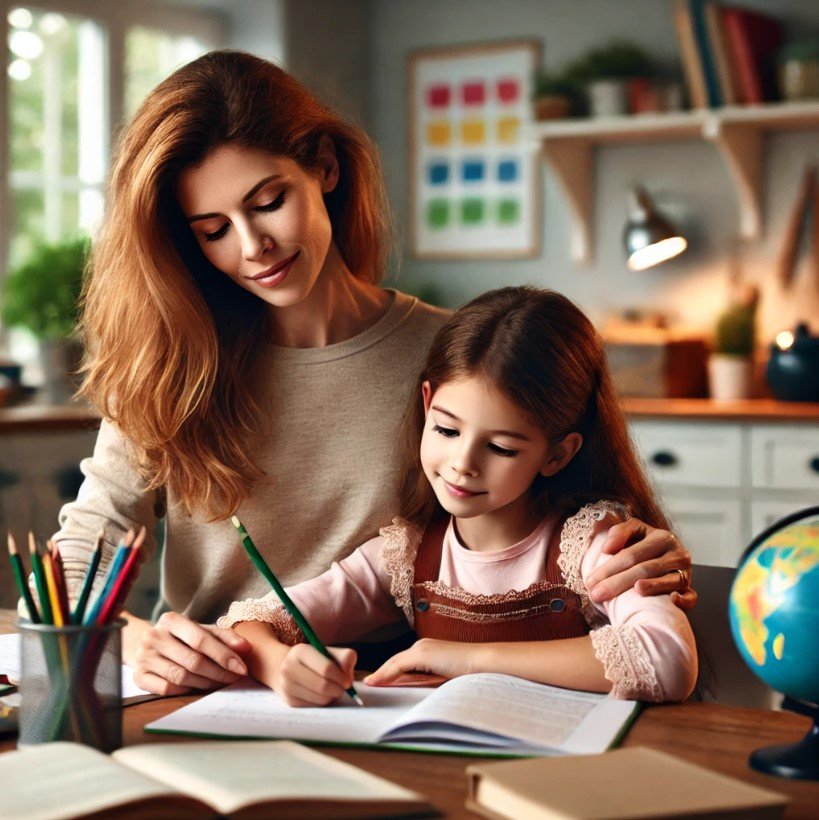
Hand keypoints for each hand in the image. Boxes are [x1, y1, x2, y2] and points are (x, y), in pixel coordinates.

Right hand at [132, 611, 252, 695]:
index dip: (223, 655)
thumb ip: (224, 637)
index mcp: (170, 620)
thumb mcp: (201, 630)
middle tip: (234, 679)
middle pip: (192, 660)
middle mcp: (154, 637)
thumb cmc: (180, 637)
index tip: (242, 668)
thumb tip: (246, 648)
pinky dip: (186, 690)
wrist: (144, 644)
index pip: (200, 639)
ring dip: (206, 683)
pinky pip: (167, 688)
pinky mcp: (138, 676)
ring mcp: (144, 657)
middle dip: (218, 672)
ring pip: (181, 676)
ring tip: (220, 684)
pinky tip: (198, 688)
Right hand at [273, 644, 356, 707]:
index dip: (341, 677)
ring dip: (332, 696)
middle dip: (339, 689)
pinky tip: (322, 694)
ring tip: (333, 689)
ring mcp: (287, 686)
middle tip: (343, 688)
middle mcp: (289, 667)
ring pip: (320, 698)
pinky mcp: (289, 701)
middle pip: (323, 685)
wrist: (288, 668)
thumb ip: (345, 657)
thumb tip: (349, 676)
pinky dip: (324, 702)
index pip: (326, 668)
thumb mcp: (329, 652)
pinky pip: (315, 706)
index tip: (348, 681)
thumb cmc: (315, 660)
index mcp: (300, 651)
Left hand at [364, 638, 474, 685]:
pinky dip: (385, 674)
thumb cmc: (470, 672)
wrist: (483, 662)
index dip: (389, 672)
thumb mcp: (445, 677)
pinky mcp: (422, 654)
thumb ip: (430, 679)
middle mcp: (422, 645)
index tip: (377, 682)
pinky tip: (376, 682)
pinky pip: (398, 665)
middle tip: (368, 684)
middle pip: (395, 660)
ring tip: (369, 684)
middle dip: (381, 672)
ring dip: (381, 674)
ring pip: (394, 662)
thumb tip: (415, 690)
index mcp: (428, 650)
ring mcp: (421, 648)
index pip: (403, 662)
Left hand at [586, 518, 696, 610]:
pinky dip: (684, 599)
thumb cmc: (643, 546)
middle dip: (618, 582)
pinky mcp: (690, 589)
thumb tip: (607, 548)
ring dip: (652, 586)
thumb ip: (619, 532)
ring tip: (635, 591)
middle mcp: (676, 552)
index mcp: (660, 536)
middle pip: (645, 568)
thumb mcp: (633, 532)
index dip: (609, 566)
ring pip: (668, 580)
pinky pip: (691, 596)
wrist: (665, 557)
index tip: (590, 580)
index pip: (631, 553)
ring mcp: (685, 572)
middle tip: (597, 595)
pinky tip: (672, 600)